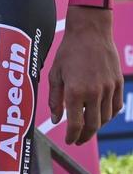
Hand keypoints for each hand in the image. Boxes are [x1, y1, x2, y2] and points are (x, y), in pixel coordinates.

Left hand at [48, 7, 122, 143]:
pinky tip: (99, 114)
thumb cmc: (68, 51)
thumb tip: (55, 119)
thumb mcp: (55, 73)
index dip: (72, 135)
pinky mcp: (118, 85)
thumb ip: (54, 98)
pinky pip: (115, 108)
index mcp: (75, 90)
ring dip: (95, 126)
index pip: (75, 123)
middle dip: (84, 136)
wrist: (90, 32)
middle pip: (92, 125)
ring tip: (86, 127)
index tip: (69, 140)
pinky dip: (107, 115)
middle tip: (78, 140)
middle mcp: (94, 92)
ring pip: (104, 118)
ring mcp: (108, 89)